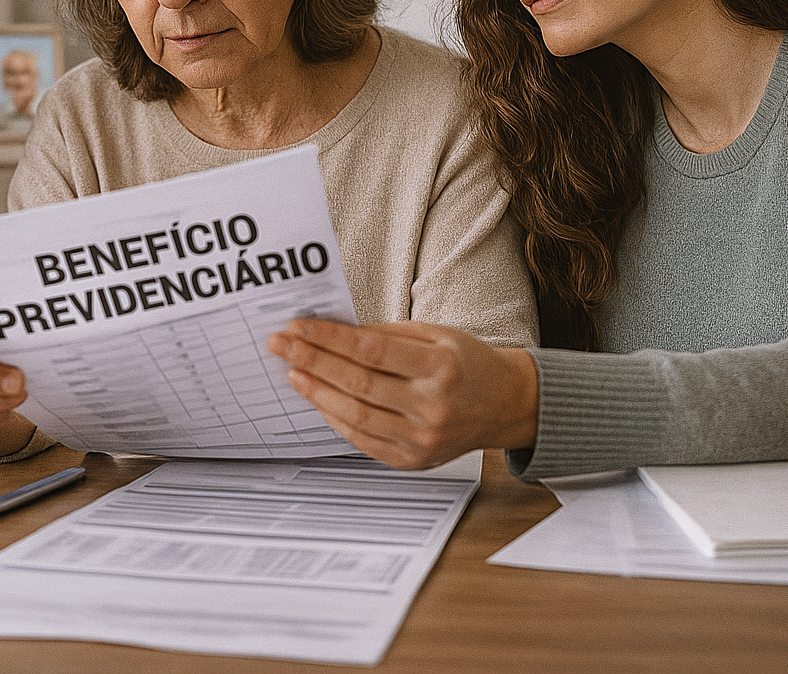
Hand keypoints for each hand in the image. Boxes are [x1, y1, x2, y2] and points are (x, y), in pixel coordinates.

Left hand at [268, 319, 538, 468]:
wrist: (506, 406)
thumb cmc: (469, 363)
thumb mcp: (438, 334)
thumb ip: (387, 334)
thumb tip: (335, 332)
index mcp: (441, 366)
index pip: (372, 351)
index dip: (330, 339)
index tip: (298, 326)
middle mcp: (432, 406)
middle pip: (358, 383)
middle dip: (312, 360)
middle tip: (280, 344)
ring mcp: (422, 439)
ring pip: (355, 415)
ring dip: (316, 392)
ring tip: (292, 370)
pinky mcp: (413, 461)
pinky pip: (363, 440)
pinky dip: (335, 418)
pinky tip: (317, 398)